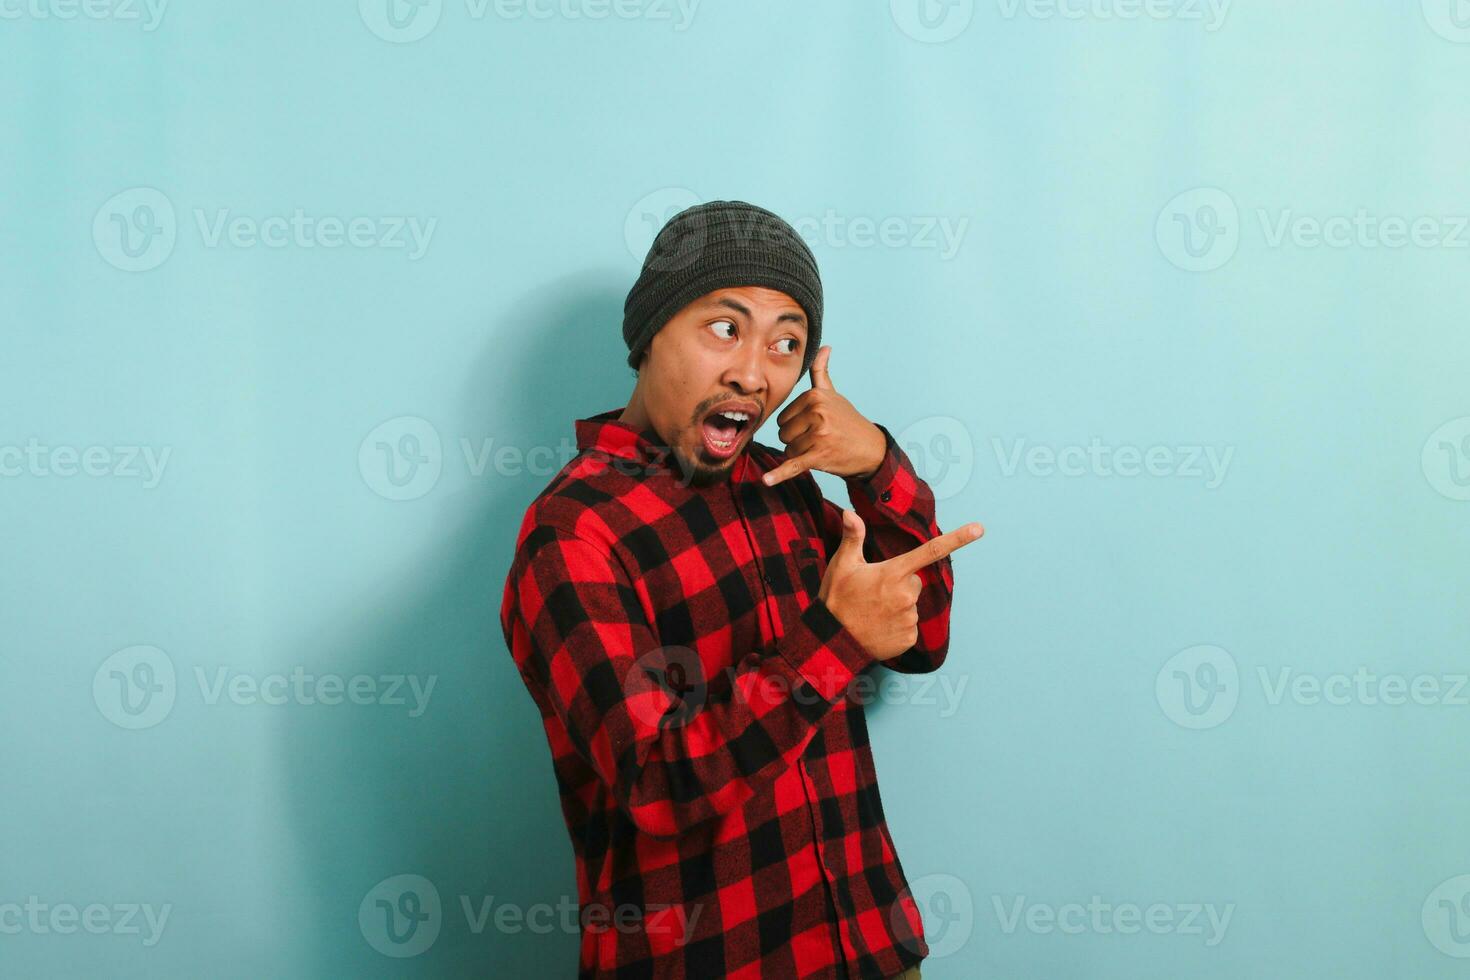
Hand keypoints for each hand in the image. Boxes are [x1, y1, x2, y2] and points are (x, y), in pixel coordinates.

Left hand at [763, 346, 886, 486]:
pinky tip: (767, 480)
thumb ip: (821, 372)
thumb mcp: (833, 395)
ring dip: (801, 454)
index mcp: (815, 397)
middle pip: (783, 434)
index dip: (795, 427)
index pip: (782, 418)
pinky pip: (793, 466)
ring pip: (788, 450)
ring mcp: (818, 435)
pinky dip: (779, 475)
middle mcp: (817, 413)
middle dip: (796, 441)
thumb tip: (825, 347)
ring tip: (822, 448)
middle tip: (818, 439)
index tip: (814, 427)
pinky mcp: (819, 456)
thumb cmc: (847, 421)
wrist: (871, 449)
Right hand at [818, 509, 983, 660]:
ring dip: (897, 605)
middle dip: (899, 583)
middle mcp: (906, 595)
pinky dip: (897, 625)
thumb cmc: (836, 599)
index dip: (957, 538)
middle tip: (874, 592)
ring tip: (873, 611)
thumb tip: (850, 512)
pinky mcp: (909, 638)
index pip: (930, 551)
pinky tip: (879, 626)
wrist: (832, 641)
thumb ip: (853, 538)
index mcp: (893, 573)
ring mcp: (909, 618)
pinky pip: (909, 625)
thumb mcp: (842, 565)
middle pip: (914, 581)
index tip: (979, 528)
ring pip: (911, 604)